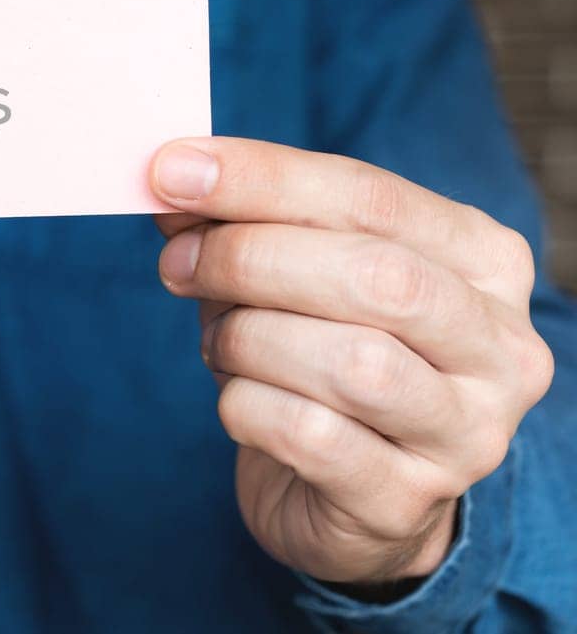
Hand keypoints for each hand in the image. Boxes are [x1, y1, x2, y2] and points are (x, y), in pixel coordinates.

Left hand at [149, 137, 552, 585]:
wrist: (343, 490)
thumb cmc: (317, 354)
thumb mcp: (290, 273)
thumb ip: (241, 219)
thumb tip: (174, 176)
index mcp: (482, 259)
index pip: (371, 197)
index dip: (263, 179)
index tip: (172, 170)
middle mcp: (499, 346)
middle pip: (373, 277)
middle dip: (251, 258)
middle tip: (177, 263)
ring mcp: (467, 433)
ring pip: (350, 364)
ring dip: (249, 339)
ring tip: (219, 343)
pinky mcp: (406, 501)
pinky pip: (308, 436)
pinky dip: (246, 406)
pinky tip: (238, 401)